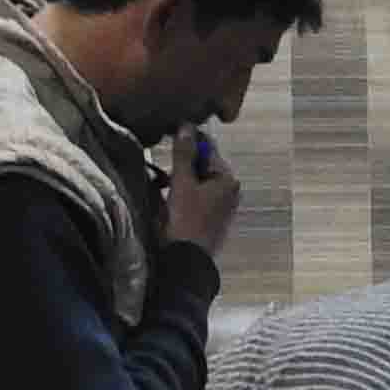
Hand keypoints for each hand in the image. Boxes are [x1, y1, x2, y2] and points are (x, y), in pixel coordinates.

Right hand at [162, 132, 242, 255]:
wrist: (187, 263)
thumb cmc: (186, 222)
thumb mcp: (182, 184)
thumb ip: (183, 154)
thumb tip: (185, 126)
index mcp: (228, 179)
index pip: (208, 147)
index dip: (188, 139)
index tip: (169, 133)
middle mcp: (230, 191)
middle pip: (203, 165)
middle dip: (182, 161)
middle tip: (161, 158)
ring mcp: (222, 206)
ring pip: (198, 181)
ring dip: (179, 177)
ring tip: (159, 178)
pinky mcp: (211, 219)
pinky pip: (196, 197)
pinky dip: (182, 193)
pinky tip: (166, 196)